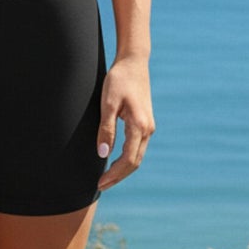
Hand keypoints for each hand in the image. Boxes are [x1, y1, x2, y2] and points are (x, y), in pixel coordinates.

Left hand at [96, 53, 154, 192]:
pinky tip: (115, 162)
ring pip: (137, 156)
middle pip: (135, 162)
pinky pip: (137, 147)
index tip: (100, 183)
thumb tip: (103, 154)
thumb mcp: (108, 103)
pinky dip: (127, 159)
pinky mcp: (145, 123)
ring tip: (106, 178)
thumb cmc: (118, 80)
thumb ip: (106, 129)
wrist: (133, 62)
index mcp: (139, 126)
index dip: (114, 174)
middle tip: (101, 186)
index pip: (128, 160)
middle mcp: (148, 129)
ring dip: (123, 169)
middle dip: (118, 176)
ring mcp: (148, 127)